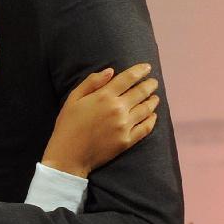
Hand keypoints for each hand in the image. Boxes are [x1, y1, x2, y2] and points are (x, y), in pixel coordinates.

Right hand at [42, 63, 158, 176]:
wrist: (69, 156)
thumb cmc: (68, 125)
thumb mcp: (73, 98)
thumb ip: (91, 82)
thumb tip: (110, 71)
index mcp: (104, 96)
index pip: (128, 78)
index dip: (140, 71)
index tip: (147, 67)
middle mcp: (118, 109)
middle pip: (141, 92)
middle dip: (150, 84)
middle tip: (154, 82)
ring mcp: (124, 126)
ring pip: (146, 109)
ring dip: (153, 101)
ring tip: (155, 97)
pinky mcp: (127, 141)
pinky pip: (146, 128)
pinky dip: (152, 120)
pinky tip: (152, 115)